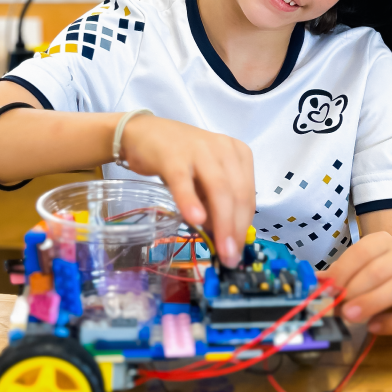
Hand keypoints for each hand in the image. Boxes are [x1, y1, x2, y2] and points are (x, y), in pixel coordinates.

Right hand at [120, 114, 254, 266]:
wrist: (143, 134)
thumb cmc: (180, 159)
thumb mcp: (205, 179)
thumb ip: (216, 203)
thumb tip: (223, 237)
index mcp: (238, 153)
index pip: (247, 195)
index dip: (244, 226)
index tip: (238, 250)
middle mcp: (224, 148)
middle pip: (237, 194)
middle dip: (235, 230)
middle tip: (230, 257)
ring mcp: (199, 150)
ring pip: (218, 190)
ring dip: (221, 223)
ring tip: (219, 249)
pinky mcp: (173, 156)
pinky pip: (184, 182)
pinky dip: (190, 202)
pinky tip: (194, 219)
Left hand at [319, 231, 391, 334]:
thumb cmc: (375, 279)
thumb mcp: (354, 272)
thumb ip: (337, 277)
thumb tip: (317, 282)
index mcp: (383, 242)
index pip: (362, 251)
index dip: (343, 270)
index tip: (329, 288)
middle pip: (379, 269)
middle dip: (355, 289)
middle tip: (339, 306)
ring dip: (372, 302)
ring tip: (351, 316)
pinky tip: (374, 327)